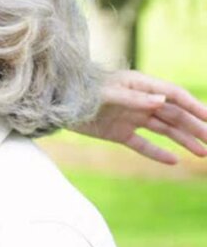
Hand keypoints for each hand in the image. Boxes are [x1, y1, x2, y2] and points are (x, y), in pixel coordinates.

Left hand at [74, 70, 206, 163]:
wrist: (54, 102)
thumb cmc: (80, 90)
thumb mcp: (106, 93)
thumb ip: (133, 98)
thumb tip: (162, 101)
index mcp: (139, 85)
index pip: (174, 95)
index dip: (194, 106)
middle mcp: (139, 101)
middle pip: (174, 115)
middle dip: (195, 127)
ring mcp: (129, 117)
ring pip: (163, 130)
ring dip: (183, 140)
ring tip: (202, 153)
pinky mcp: (118, 133)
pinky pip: (142, 144)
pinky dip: (157, 152)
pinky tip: (174, 161)